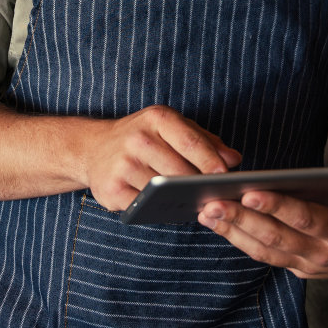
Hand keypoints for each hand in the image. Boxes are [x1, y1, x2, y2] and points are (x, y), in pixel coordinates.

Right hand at [80, 105, 240, 211]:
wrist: (93, 148)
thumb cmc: (143, 137)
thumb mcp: (172, 127)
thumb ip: (205, 140)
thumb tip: (235, 159)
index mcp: (157, 119)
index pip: (189, 141)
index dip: (209, 160)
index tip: (225, 176)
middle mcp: (138, 139)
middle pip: (178, 171)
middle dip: (199, 186)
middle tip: (216, 196)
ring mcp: (122, 165)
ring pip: (163, 191)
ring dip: (181, 200)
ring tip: (197, 203)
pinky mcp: (111, 190)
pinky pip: (144, 206)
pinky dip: (159, 209)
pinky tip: (169, 207)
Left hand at [196, 149, 327, 278]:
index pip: (308, 221)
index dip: (280, 208)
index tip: (252, 192)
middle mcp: (323, 257)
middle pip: (276, 238)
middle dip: (242, 221)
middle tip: (211, 202)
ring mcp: (307, 265)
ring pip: (263, 250)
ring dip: (233, 232)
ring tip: (204, 209)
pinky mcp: (295, 265)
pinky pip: (262, 253)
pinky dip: (237, 238)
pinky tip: (215, 220)